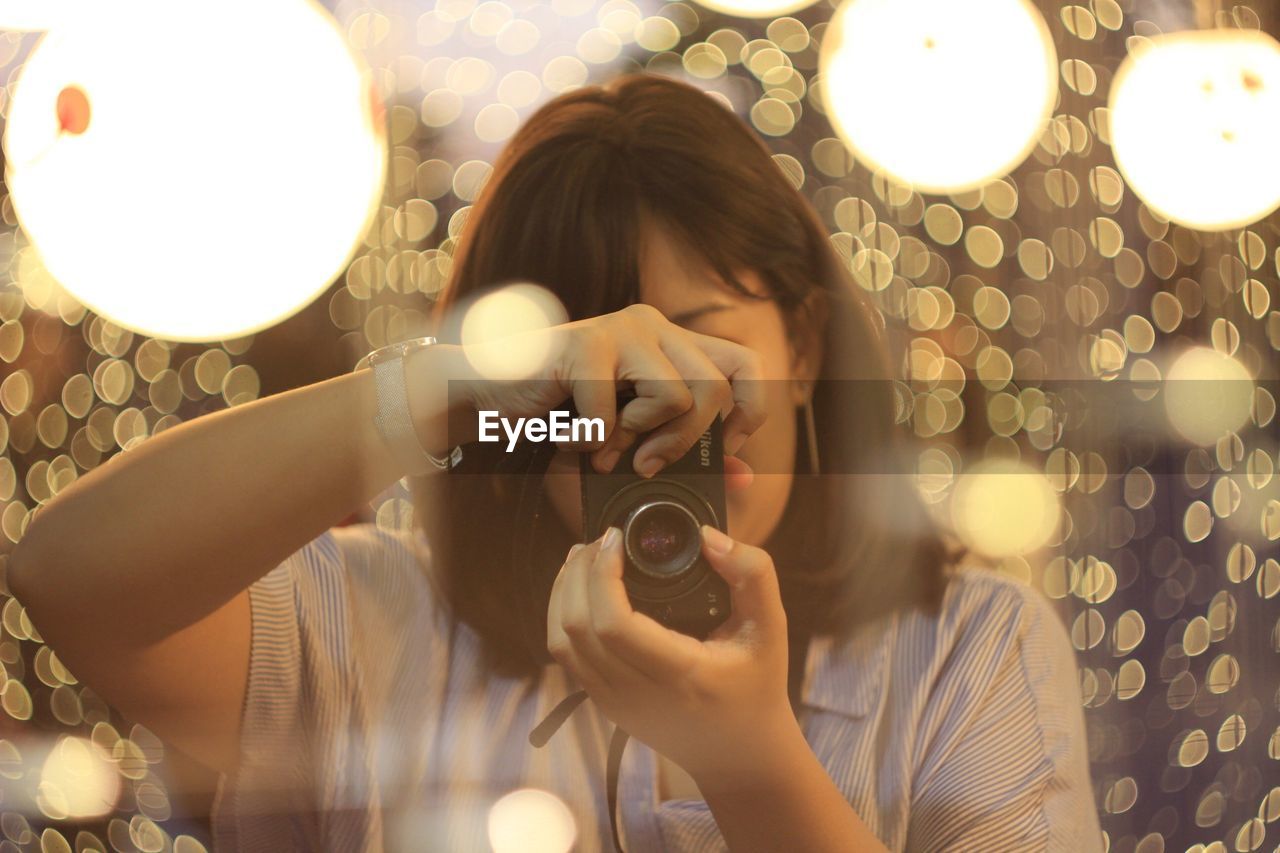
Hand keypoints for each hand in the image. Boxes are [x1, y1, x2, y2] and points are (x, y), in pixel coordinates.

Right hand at [416, 304, 766, 476]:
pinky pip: (616, 411)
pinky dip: (592, 441)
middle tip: (647, 462)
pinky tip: (570, 437)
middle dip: (687, 442)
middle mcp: (652, 326)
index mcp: (671, 342)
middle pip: (717, 388)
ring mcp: (620, 329)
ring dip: (640, 440)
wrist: (483, 396)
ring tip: (605, 448)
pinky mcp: (585, 344)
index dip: (749, 412)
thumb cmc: (558, 416)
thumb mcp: (631, 439)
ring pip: (678, 396)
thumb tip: (745, 478)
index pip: (747, 364)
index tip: (722, 448)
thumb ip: (687, 453)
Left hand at [546, 523, 793, 782]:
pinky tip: (582, 588)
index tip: (616, 537)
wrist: (740, 755)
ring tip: (585, 556)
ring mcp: (615, 703)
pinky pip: (566, 656)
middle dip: (579, 573)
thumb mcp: (771, 627)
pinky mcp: (604, 704)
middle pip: (576, 628)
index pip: (614, 625)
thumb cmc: (757, 685)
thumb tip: (708, 537)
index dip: (602, 574)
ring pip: (561, 642)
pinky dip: (563, 615)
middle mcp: (638, 695)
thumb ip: (752, 575)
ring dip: (564, 591)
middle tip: (601, 538)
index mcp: (679, 675)